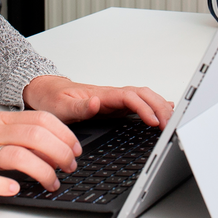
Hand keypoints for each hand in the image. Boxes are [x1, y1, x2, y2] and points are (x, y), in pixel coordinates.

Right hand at [0, 111, 81, 195]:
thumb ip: (18, 132)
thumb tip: (53, 143)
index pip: (41, 120)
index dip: (64, 135)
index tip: (76, 149)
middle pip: (35, 137)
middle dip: (60, 153)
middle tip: (69, 168)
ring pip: (17, 156)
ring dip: (42, 172)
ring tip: (52, 183)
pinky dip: (3, 186)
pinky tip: (15, 190)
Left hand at [22, 75, 173, 129]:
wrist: (45, 92)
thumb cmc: (52, 98)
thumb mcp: (61, 106)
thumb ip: (80, 106)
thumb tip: (98, 103)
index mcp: (102, 94)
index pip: (130, 98)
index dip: (145, 109)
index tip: (154, 122)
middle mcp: (111, 95)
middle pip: (143, 95)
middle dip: (160, 108)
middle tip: (171, 125)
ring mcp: (114, 100)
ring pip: (144, 97)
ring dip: (160, 106)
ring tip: (173, 120)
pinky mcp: (114, 106)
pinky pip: (139, 103)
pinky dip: (154, 106)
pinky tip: (164, 111)